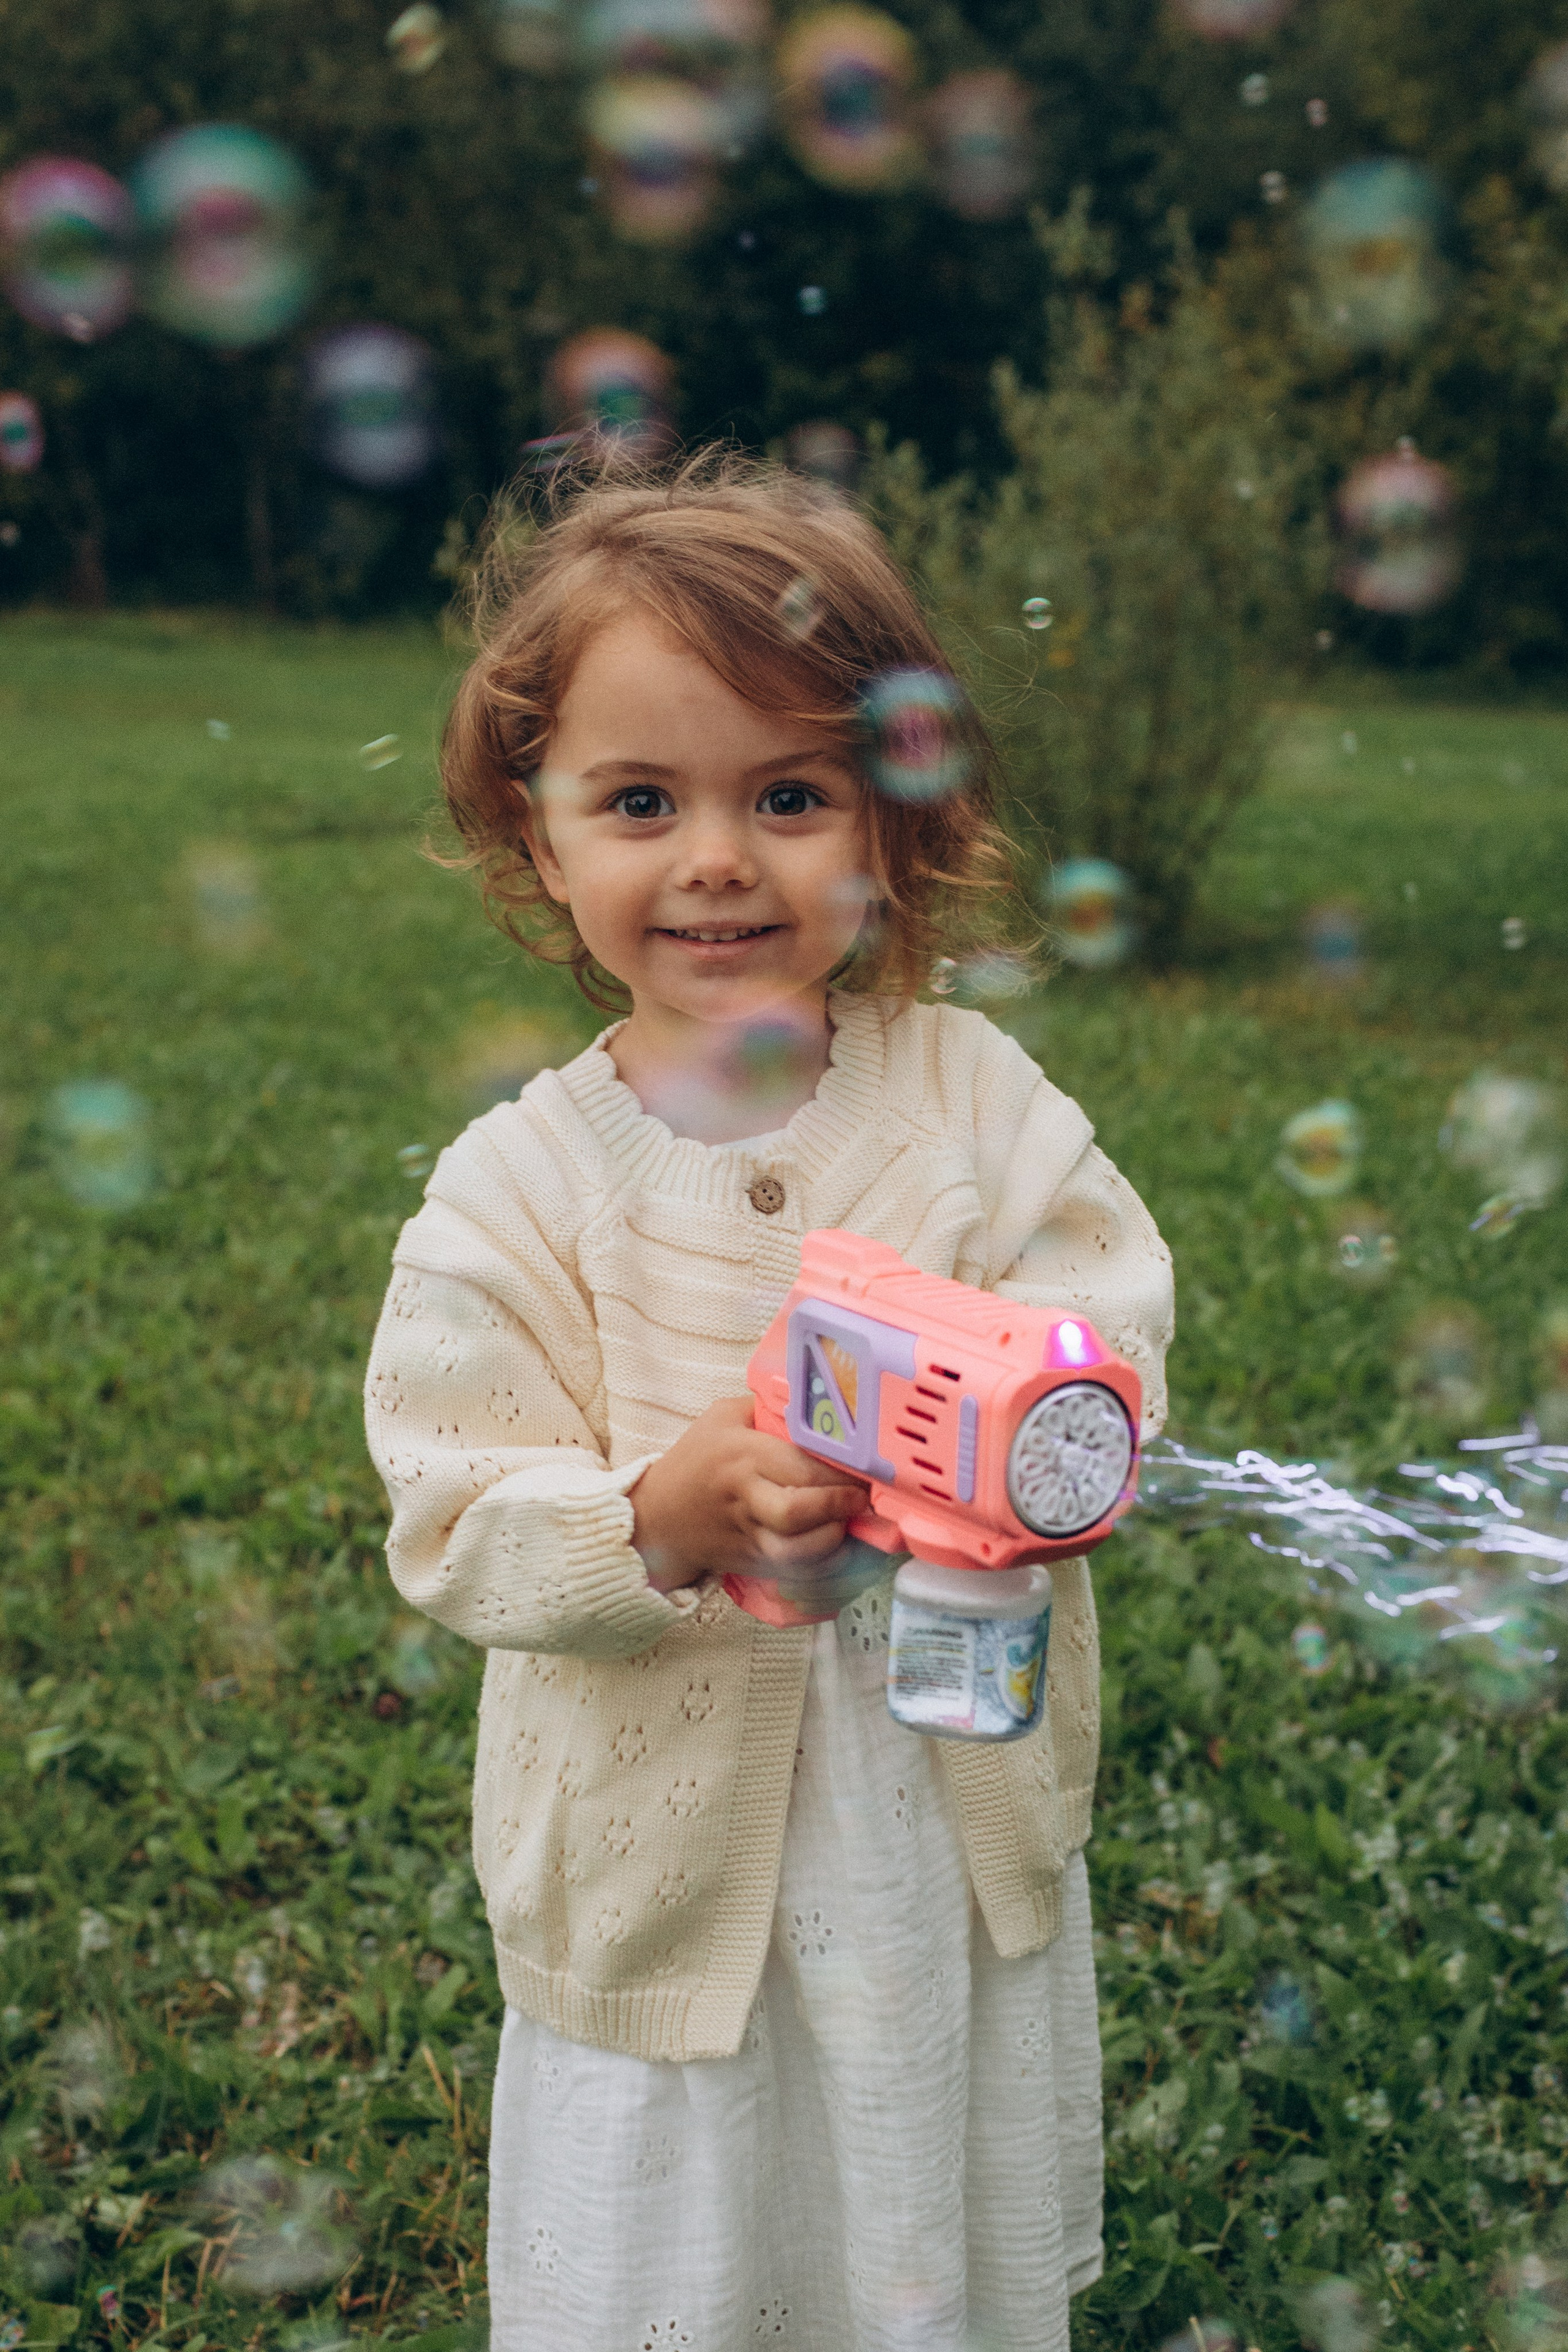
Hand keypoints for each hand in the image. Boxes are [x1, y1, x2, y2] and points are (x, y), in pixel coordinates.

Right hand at [630, 1396, 868, 1593]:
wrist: (656, 1517)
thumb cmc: (694, 1461)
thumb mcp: (721, 1418)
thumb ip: (766, 1406)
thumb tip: (817, 1400)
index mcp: (742, 1455)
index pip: (799, 1465)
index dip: (839, 1470)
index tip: (863, 1466)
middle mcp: (745, 1497)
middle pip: (797, 1512)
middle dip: (839, 1507)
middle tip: (861, 1497)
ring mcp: (747, 1535)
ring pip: (796, 1551)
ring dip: (833, 1542)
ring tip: (849, 1524)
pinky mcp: (750, 1562)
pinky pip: (793, 1572)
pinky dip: (820, 1567)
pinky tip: (836, 1550)